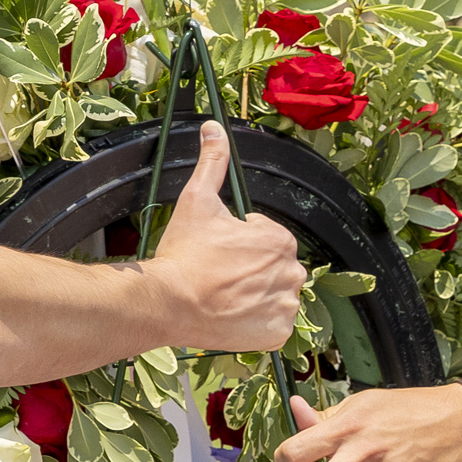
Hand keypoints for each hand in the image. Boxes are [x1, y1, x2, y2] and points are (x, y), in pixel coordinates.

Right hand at [148, 126, 306, 352]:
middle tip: (218, 274)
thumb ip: (212, 163)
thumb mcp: (197, 201)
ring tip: (222, 295)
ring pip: (274, 294)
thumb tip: (214, 128)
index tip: (217, 252)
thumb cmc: (184, 254)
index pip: (265, 237)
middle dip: (250, 269)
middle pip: (273, 266)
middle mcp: (292, 272)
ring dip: (255, 294)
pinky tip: (231, 315)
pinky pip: (273, 324)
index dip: (239, 242)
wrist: (169, 302)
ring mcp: (286, 306)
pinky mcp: (277, 333)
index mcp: (279, 239)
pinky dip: (256, 321)